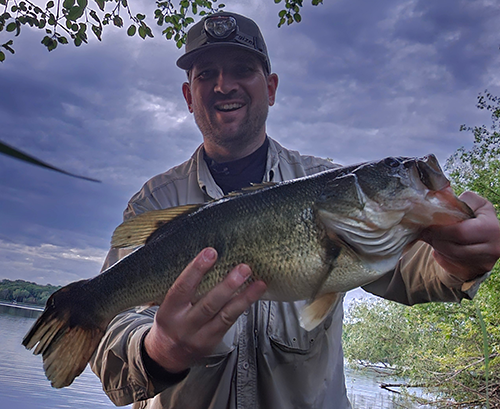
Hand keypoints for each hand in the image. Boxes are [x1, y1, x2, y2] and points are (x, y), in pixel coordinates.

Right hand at [144, 248, 266, 372]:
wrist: (167, 353)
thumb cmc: (171, 319)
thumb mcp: (169, 303)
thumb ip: (185, 286)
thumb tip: (209, 257)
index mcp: (170, 310)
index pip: (182, 287)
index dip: (196, 269)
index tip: (211, 252)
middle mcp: (184, 324)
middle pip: (208, 304)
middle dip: (228, 285)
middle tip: (243, 269)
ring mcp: (200, 336)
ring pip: (225, 316)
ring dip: (244, 298)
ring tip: (258, 283)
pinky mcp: (213, 342)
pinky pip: (231, 322)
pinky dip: (243, 307)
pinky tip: (254, 295)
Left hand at [422, 191, 499, 281]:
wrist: (492, 238)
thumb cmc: (480, 217)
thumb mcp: (476, 204)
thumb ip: (460, 201)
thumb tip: (441, 196)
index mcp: (492, 229)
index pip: (460, 232)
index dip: (440, 228)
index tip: (428, 223)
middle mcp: (492, 249)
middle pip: (453, 248)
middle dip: (435, 238)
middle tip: (425, 231)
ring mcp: (484, 263)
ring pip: (450, 257)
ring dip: (436, 246)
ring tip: (430, 236)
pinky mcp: (474, 271)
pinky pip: (450, 264)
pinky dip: (440, 254)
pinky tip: (438, 245)